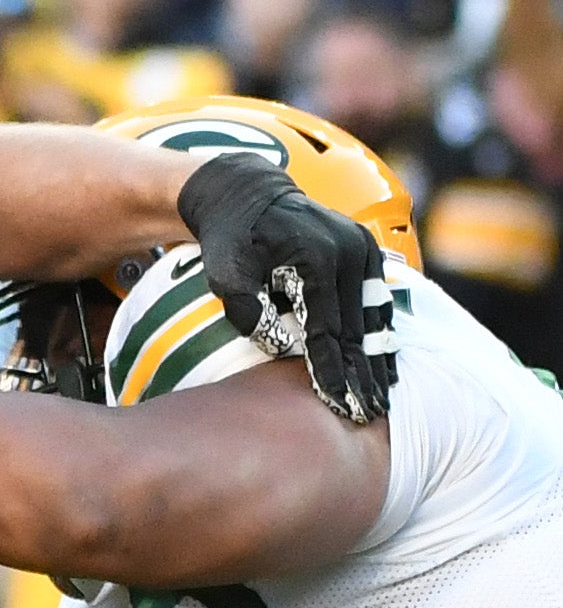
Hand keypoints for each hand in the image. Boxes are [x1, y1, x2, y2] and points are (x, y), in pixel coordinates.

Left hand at [178, 151, 394, 423]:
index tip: (339, 404)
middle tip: (366, 414)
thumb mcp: (223, 272)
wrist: (246, 194)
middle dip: (362, 375)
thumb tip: (278, 346)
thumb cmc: (228, 239)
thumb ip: (246, 308)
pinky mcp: (367, 250)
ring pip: (375, 317)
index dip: (332, 370)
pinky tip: (384, 364)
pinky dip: (380, 333)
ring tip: (381, 399)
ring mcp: (363, 248)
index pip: (327, 329)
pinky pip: (378, 300)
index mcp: (315, 258)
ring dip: (378, 360)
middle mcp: (348, 251)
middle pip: (357, 328)